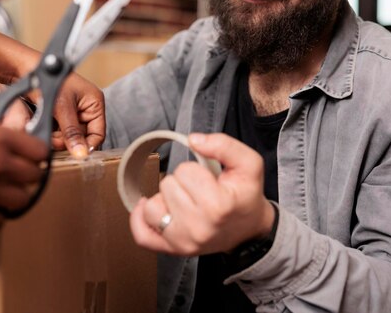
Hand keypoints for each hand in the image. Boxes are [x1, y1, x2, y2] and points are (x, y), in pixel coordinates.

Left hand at [0, 73, 105, 157]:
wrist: (25, 69)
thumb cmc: (48, 79)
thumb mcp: (62, 108)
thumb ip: (72, 132)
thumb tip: (81, 153)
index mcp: (94, 103)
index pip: (98, 134)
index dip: (87, 145)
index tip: (74, 153)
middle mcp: (86, 108)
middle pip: (83, 137)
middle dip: (68, 140)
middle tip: (54, 138)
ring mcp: (73, 112)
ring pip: (70, 136)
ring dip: (58, 137)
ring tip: (46, 128)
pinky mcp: (60, 115)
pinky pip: (60, 132)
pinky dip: (52, 132)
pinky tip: (43, 125)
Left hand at [129, 133, 275, 255]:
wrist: (249, 230)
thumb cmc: (245, 195)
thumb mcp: (249, 163)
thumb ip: (224, 144)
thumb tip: (193, 139)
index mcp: (218, 206)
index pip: (185, 171)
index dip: (196, 170)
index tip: (209, 179)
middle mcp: (198, 228)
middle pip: (167, 185)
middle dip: (182, 183)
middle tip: (201, 192)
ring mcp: (182, 242)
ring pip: (152, 206)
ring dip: (166, 200)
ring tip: (186, 203)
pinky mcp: (171, 250)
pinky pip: (141, 235)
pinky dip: (141, 220)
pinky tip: (155, 209)